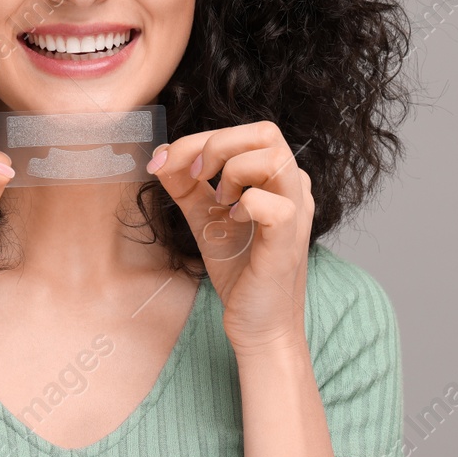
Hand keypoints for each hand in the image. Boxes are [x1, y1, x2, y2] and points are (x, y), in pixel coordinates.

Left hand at [146, 121, 314, 353]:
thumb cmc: (239, 270)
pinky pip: (275, 205)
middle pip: (265, 132)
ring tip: (221, 201)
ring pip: (275, 157)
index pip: (244, 133)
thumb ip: (186, 186)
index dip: (197, 140)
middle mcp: (293, 188)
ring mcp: (297, 212)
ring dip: (235, 171)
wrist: (255, 324)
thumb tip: (161, 157)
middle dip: (217, 144)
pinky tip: (234, 221)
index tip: (164, 162)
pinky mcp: (289, 240)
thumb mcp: (205, 217)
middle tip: (196, 175)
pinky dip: (246, 205)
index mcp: (276, 178)